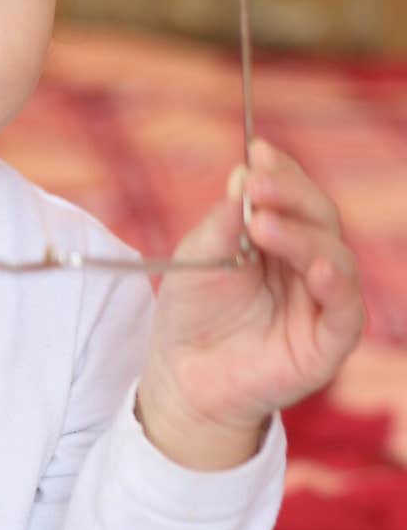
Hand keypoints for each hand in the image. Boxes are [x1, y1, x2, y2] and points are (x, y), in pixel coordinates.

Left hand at [136, 139, 365, 466]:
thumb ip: (224, 222)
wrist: (182, 377)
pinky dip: (337, 287)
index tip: (258, 152)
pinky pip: (347, 312)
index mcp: (282, 238)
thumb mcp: (199, 257)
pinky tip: (318, 269)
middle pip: (321, 218)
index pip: (295, 196)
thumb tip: (244, 174)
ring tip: (266, 226)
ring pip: (336, 257)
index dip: (282, 173)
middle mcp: (309, 265)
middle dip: (292, 197)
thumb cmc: (192, 313)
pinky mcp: (328, 344)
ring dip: (305, 237)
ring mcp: (322, 303)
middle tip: (258, 187)